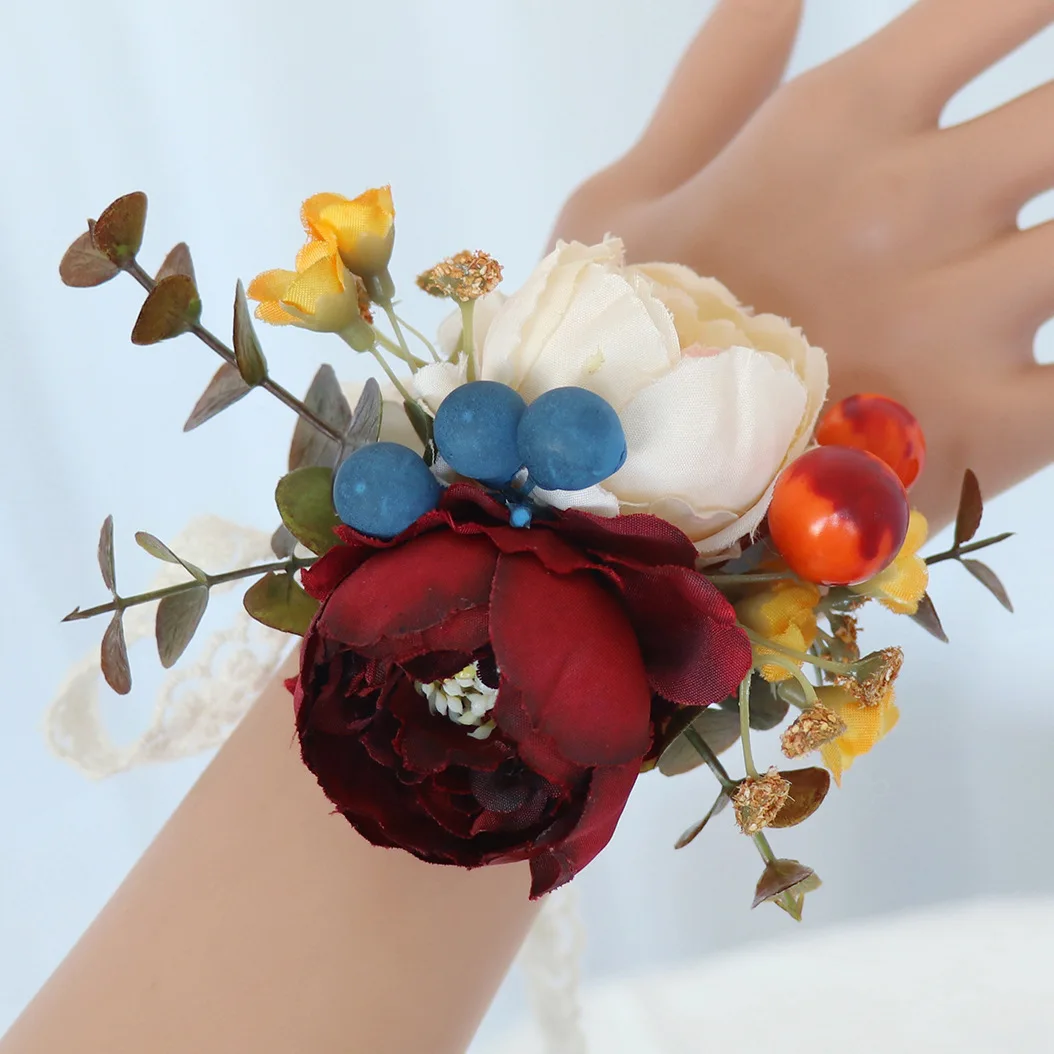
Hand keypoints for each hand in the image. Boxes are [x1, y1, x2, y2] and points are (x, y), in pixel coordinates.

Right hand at [552, 0, 1053, 529]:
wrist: (617, 486)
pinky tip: (1045, 367)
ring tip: (1027, 263)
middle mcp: (913, 205)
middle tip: (1041, 155)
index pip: (998, 4)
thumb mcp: (624, 196)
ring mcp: (960, 320)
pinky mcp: (990, 430)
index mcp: (835, 126)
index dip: (1039, 1)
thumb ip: (712, 81)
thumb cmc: (616, 333)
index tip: (1040, 22)